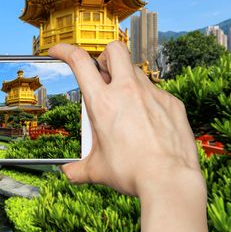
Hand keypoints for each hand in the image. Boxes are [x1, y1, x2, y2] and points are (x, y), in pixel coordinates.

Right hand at [49, 41, 215, 231]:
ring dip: (126, 81)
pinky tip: (148, 123)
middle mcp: (127, 91)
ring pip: (137, 71)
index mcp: (102, 102)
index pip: (79, 61)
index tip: (58, 51)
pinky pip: (156, 92)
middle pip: (115, 50)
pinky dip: (147, 101)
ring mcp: (153, 94)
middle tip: (102, 75)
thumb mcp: (97, 170)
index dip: (65, 50)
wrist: (169, 181)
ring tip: (125, 107)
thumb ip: (78, 169)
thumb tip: (68, 173)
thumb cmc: (130, 173)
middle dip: (105, 56)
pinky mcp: (172, 103)